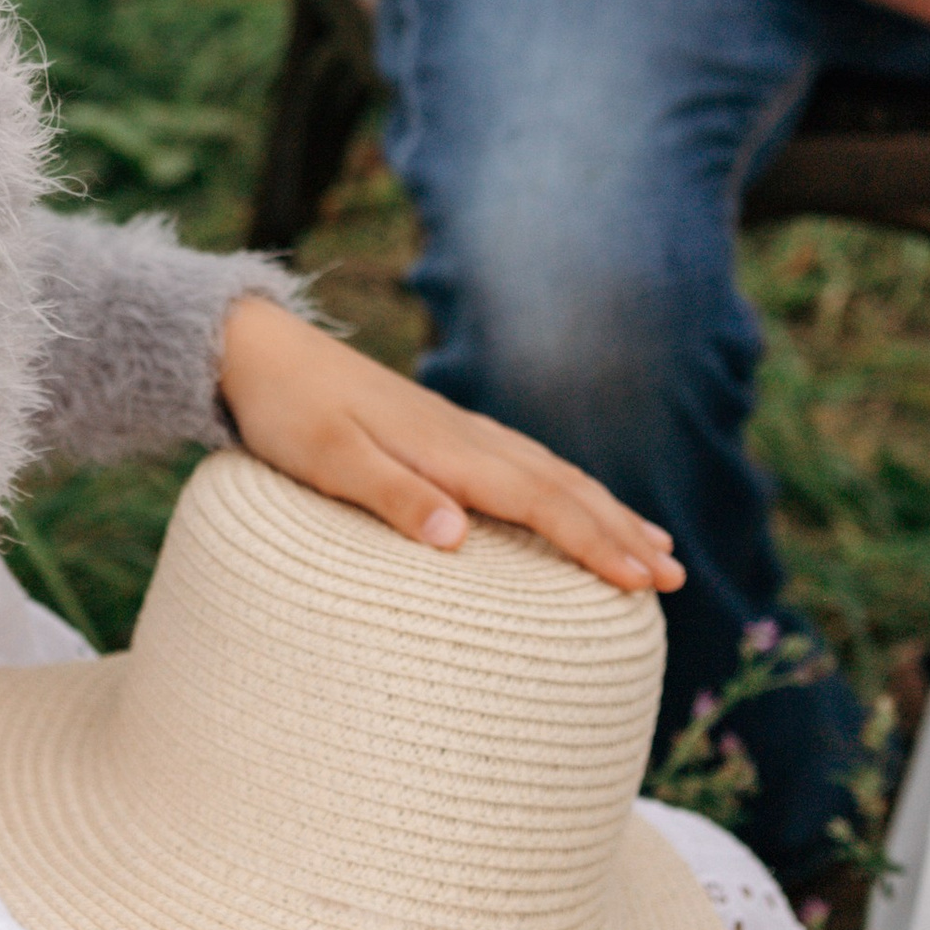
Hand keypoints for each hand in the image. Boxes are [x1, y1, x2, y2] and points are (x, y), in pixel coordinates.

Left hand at [214, 294, 682, 595]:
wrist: (255, 350)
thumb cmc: (286, 411)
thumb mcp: (327, 459)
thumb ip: (392, 495)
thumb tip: (459, 536)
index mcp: (446, 448)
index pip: (541, 502)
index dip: (596, 542)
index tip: (645, 579)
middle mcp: (463, 436)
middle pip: (561, 487)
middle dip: (620, 532)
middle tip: (673, 576)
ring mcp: (454, 429)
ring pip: (549, 472)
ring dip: (603, 509)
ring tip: (653, 542)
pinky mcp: (437, 430)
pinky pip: (522, 463)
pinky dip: (563, 487)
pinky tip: (572, 499)